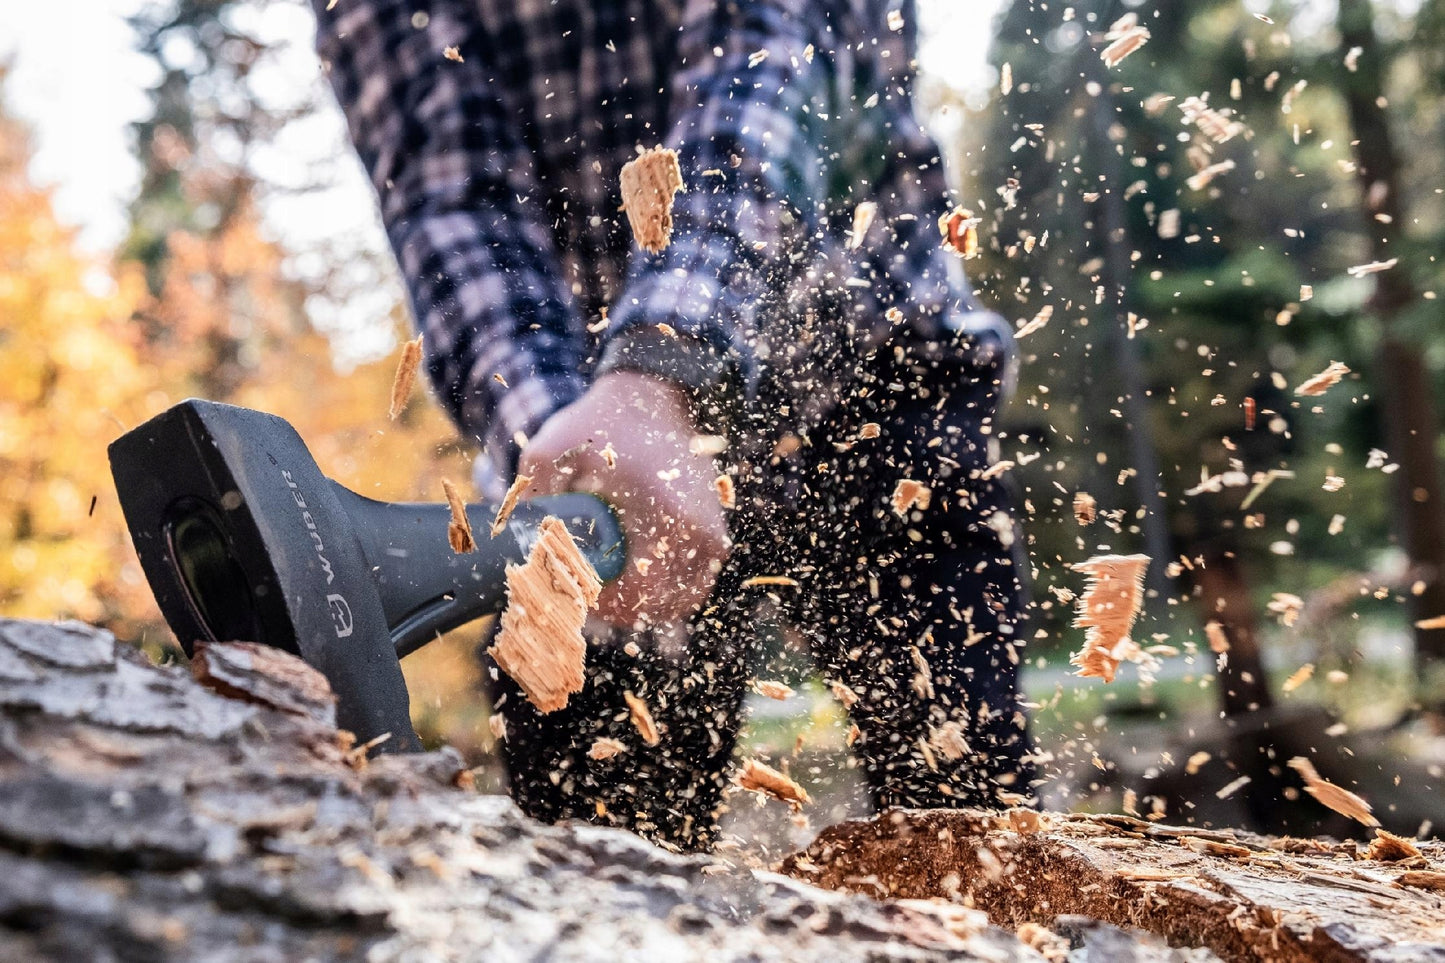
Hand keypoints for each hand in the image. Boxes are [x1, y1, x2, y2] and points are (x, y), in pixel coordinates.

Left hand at [518, 371, 729, 628]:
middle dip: (623, 608)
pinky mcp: (715, 534)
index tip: (577, 592)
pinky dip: (663, 591)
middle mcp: (702, 532)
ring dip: (645, 604)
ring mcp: (713, 534)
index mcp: (670, 516)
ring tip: (608, 585)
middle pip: (664, 607)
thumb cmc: (601, 423)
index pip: (642, 595)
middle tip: (588, 593)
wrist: (651, 396)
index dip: (604, 605)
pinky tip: (631, 574)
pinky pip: (692, 584)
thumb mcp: (550, 451)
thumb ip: (532, 498)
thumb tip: (521, 550)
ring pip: (682, 602)